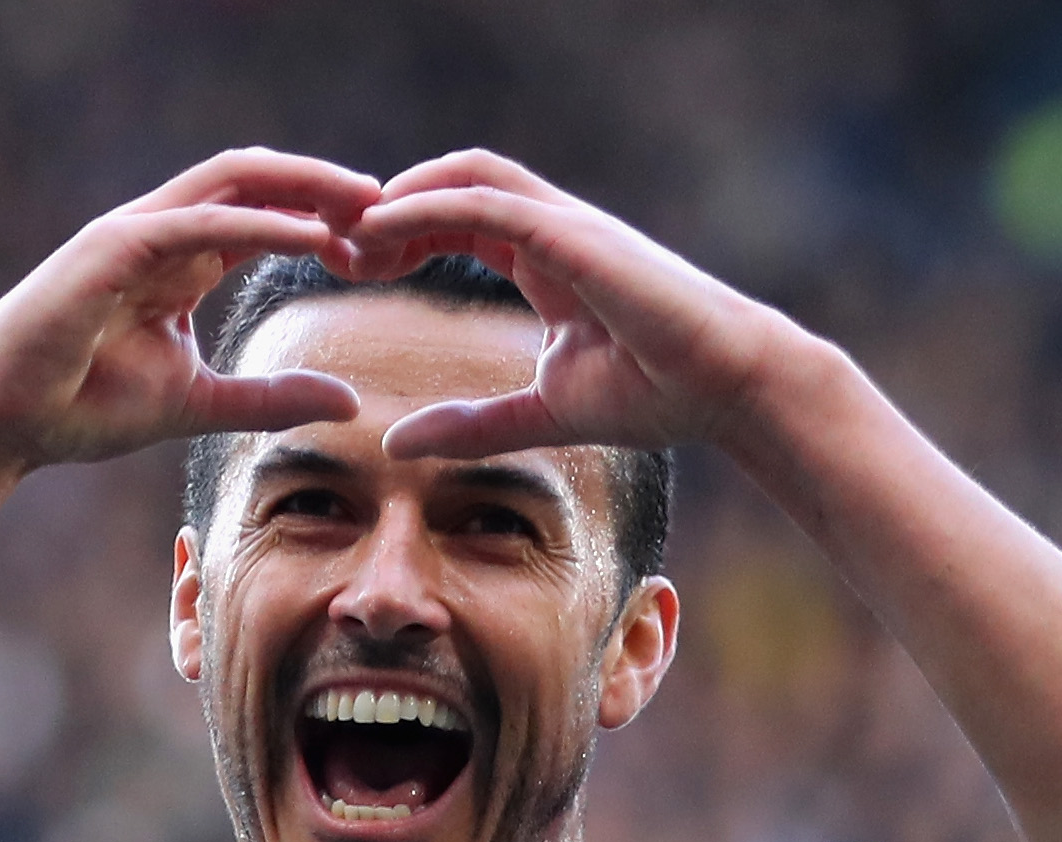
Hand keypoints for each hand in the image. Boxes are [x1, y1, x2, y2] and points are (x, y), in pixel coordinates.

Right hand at [0, 149, 380, 475]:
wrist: (4, 421)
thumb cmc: (83, 407)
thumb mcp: (200, 404)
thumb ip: (271, 398)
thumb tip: (348, 399)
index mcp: (182, 259)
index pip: (265, 215)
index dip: (326, 217)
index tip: (386, 241)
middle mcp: (163, 232)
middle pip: (258, 180)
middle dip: (327, 184)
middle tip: (394, 204)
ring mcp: (136, 231)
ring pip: (234, 181)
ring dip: (306, 188)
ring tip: (367, 205)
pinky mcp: (114, 246)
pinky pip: (201, 221)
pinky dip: (261, 224)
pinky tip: (314, 237)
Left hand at [348, 151, 798, 459]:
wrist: (728, 387)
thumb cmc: (657, 393)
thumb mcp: (542, 413)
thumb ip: (473, 425)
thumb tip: (397, 445)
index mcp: (544, 259)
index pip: (457, 219)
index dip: (399, 233)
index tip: (351, 266)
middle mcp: (552, 229)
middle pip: (452, 183)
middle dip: (388, 204)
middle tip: (333, 243)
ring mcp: (567, 225)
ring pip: (467, 177)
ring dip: (401, 195)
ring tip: (349, 232)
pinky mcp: (577, 236)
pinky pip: (490, 204)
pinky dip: (431, 205)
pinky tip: (384, 226)